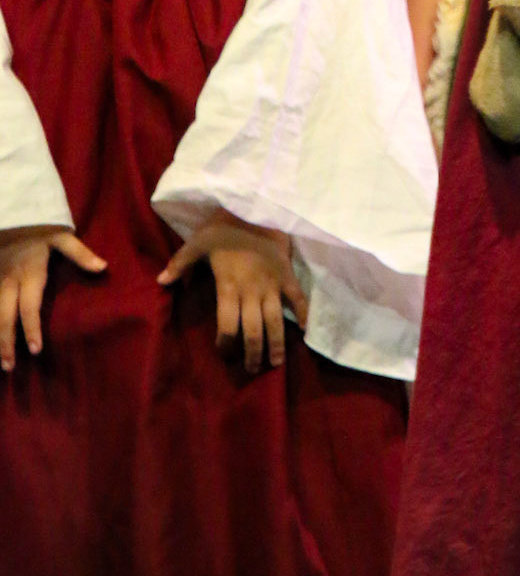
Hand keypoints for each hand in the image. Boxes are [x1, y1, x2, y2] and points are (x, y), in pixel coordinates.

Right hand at [0, 225, 106, 371]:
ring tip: (0, 361)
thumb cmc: (39, 225)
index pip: (29, 308)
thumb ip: (80, 254)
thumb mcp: (62, 235)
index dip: (32, 330)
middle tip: (9, 367)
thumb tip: (103, 268)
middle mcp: (9, 282)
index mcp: (29, 275)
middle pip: (5, 317)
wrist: (11, 210)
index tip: (36, 350)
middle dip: (5, 343)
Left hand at [157, 211, 308, 374]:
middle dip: (253, 354)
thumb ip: (180, 263)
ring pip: (276, 321)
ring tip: (276, 363)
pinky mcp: (287, 274)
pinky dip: (303, 313)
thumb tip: (160, 281)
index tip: (224, 354)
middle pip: (254, 331)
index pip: (227, 326)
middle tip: (253, 370)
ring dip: (276, 344)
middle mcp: (252, 291)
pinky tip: (304, 330)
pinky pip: (298, 297)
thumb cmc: (224, 225)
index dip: (226, 345)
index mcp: (229, 287)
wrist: (256, 205)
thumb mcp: (197, 241)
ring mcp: (272, 284)